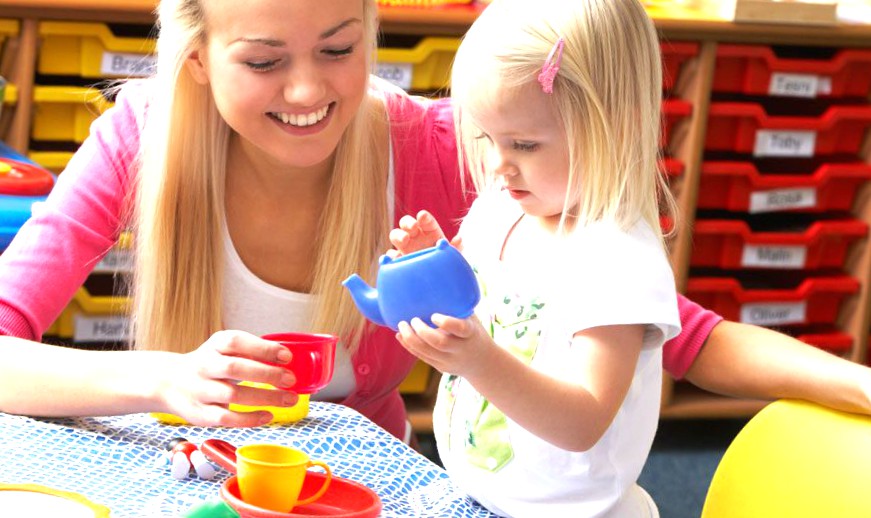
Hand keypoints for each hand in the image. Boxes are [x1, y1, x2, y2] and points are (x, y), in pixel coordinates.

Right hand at [156, 330, 298, 426]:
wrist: (168, 383)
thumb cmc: (209, 364)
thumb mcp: (223, 349)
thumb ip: (250, 352)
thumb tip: (287, 361)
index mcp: (214, 346)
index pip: (235, 342)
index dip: (262, 348)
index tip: (286, 356)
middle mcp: (204, 366)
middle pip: (234, 368)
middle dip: (266, 374)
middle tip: (291, 379)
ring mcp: (200, 391)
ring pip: (232, 395)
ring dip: (264, 398)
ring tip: (289, 399)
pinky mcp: (200, 414)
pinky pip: (226, 418)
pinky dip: (250, 419)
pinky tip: (268, 415)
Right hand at [387, 210, 461, 258]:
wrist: (436, 281)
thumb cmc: (445, 264)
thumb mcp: (452, 258)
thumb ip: (455, 248)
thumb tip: (459, 239)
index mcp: (430, 231)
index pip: (426, 220)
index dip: (424, 217)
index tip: (423, 217)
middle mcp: (416, 236)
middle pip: (407, 223)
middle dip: (408, 223)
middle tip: (413, 227)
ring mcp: (405, 247)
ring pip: (396, 234)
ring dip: (398, 235)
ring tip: (404, 240)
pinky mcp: (398, 260)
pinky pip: (390, 255)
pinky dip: (390, 255)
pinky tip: (394, 257)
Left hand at [395, 314, 492, 378]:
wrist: (483, 362)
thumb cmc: (473, 332)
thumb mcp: (472, 319)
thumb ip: (457, 307)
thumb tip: (438, 282)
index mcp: (471, 333)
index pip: (460, 329)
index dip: (446, 322)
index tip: (434, 315)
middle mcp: (460, 349)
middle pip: (439, 343)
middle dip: (421, 331)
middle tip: (413, 319)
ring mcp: (450, 360)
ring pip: (426, 352)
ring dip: (410, 338)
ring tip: (402, 325)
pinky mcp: (440, 367)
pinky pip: (421, 357)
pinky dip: (408, 346)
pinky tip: (400, 335)